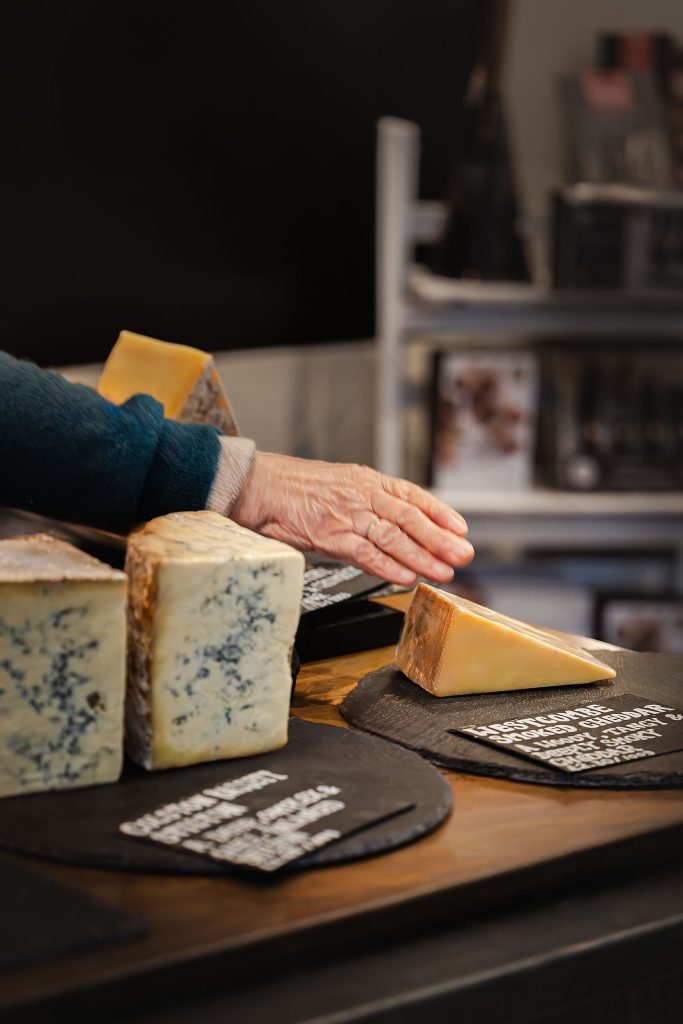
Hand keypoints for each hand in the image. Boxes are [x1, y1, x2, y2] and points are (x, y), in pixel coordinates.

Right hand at [231, 452, 473, 585]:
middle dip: (440, 539)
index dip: (439, 512)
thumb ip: (364, 501)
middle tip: (463, 554)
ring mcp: (346, 515)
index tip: (461, 528)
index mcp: (365, 480)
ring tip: (443, 572)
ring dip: (422, 557)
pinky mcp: (329, 536)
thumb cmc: (291, 487)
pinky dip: (388, 566)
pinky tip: (406, 577)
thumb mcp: (336, 484)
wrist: (256, 485)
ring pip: (394, 537)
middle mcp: (361, 495)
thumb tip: (390, 522)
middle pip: (410, 518)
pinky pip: (365, 553)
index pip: (411, 495)